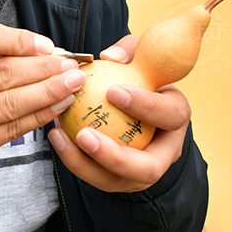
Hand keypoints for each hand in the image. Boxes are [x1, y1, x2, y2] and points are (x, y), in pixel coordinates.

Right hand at [0, 20, 84, 173]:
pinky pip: (9, 131)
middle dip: (44, 69)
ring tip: (72, 84)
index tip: (47, 45)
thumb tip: (37, 47)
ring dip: (48, 93)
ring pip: (10, 105)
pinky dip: (37, 117)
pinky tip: (55, 106)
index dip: (19, 41)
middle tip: (72, 65)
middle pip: (1, 75)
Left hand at [48, 35, 191, 192]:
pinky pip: (94, 176)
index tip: (113, 91)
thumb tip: (111, 57)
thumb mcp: (138, 56)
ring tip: (60, 137)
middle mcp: (165, 152)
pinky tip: (55, 134)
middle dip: (115, 157)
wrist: (134, 103)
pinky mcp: (117, 178)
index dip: (146, 106)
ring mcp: (140, 172)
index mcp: (176, 117)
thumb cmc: (138, 75)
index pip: (170, 115)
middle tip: (85, 134)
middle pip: (148, 169)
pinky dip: (73, 158)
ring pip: (115, 180)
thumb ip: (128, 51)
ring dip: (85, 163)